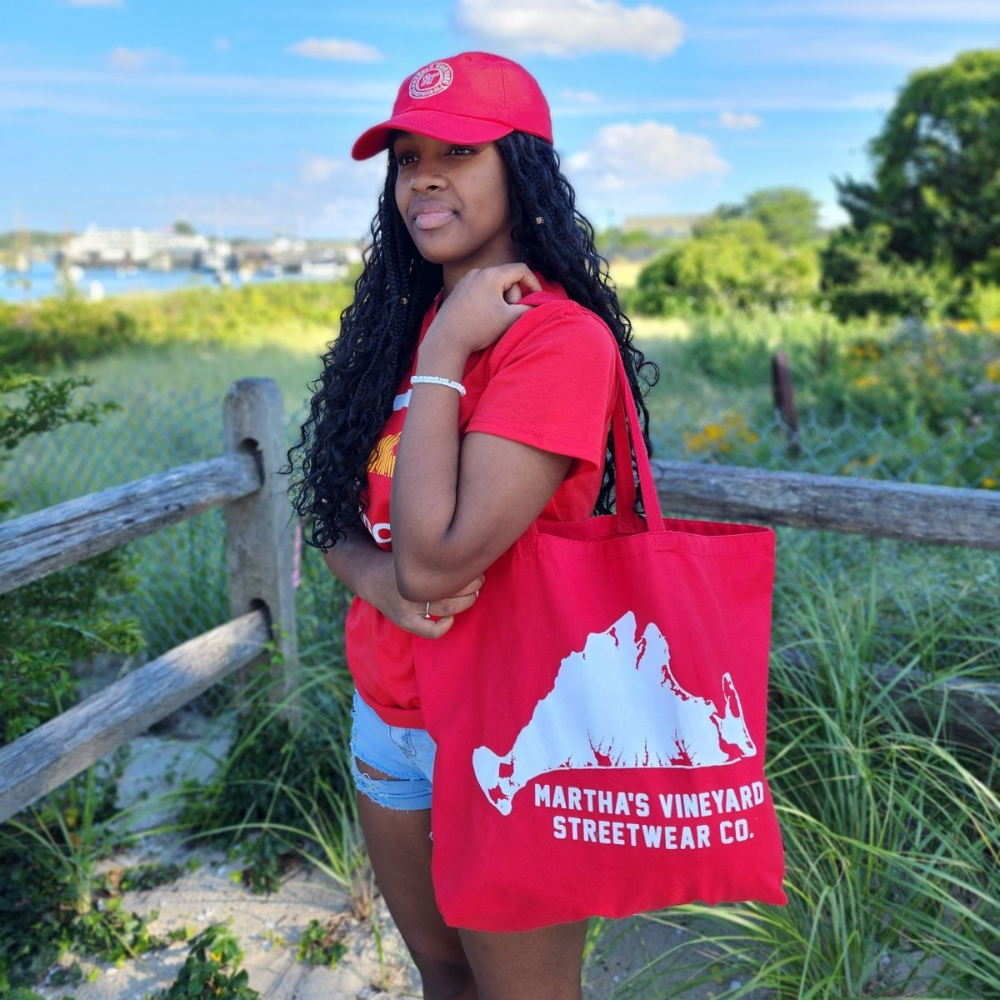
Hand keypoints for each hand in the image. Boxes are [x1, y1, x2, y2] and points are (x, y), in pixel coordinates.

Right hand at [365, 553, 483, 638]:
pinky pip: (431, 632)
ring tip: (474, 593)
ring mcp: (408, 608)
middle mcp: (413, 589)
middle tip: (479, 579)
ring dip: (467, 601)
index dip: (467, 571)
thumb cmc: (399, 562)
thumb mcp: (412, 551)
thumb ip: (434, 552)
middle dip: (472, 585)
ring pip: (448, 608)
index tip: (472, 566)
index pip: (449, 572)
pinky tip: (450, 617)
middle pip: (453, 590)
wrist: (370, 577)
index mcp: (415, 569)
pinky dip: (445, 626)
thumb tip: (465, 548)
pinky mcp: (405, 622)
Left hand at [421, 263, 542, 360]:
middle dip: (514, 296)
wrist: (445, 340)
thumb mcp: (508, 319)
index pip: (521, 270)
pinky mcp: (459, 289)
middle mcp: (478, 272)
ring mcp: (466, 280)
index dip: (534, 283)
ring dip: (502, 300)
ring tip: (494, 318)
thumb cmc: (477, 329)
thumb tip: (538, 303)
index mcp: (491, 275)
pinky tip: (483, 317)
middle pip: (507, 278)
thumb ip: (528, 309)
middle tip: (508, 315)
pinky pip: (482, 289)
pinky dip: (489, 300)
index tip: (537, 299)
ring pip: (495, 285)